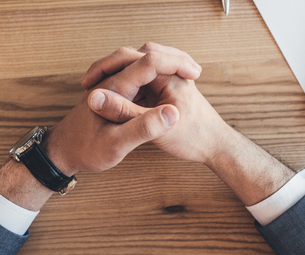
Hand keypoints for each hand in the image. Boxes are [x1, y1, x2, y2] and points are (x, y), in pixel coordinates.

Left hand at [43, 44, 201, 174]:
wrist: (61, 153)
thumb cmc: (85, 151)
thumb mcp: (115, 144)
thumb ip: (142, 128)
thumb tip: (170, 114)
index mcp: (115, 88)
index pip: (149, 62)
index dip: (175, 64)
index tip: (195, 74)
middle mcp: (112, 81)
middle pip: (144, 55)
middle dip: (171, 59)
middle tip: (193, 70)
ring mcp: (112, 86)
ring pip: (140, 64)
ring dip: (163, 66)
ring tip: (186, 74)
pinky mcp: (113, 94)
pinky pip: (136, 77)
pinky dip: (154, 77)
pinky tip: (166, 87)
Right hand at [86, 43, 294, 204]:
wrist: (216, 146)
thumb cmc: (194, 138)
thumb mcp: (153, 129)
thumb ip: (124, 111)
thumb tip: (96, 98)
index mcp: (169, 76)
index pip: (132, 58)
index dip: (106, 67)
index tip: (88, 82)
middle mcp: (171, 73)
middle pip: (136, 58)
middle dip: (112, 66)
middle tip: (92, 80)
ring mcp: (170, 80)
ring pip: (140, 69)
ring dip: (121, 75)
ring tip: (99, 89)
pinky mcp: (168, 90)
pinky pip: (145, 81)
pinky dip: (130, 86)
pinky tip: (117, 99)